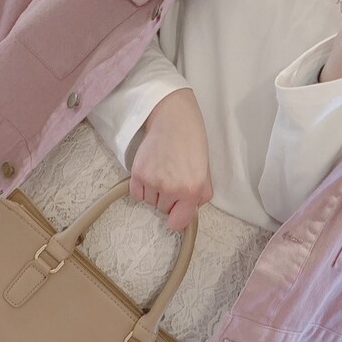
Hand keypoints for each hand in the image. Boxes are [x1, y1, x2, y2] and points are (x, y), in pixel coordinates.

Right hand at [129, 89, 212, 232]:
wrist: (173, 119)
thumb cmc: (192, 142)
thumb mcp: (205, 170)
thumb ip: (201, 195)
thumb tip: (189, 210)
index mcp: (192, 190)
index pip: (178, 223)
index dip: (176, 216)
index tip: (176, 210)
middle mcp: (172, 189)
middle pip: (163, 210)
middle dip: (167, 198)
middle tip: (172, 177)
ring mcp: (153, 182)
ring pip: (149, 202)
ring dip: (154, 192)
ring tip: (162, 171)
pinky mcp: (138, 173)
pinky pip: (137, 194)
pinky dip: (141, 187)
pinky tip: (150, 172)